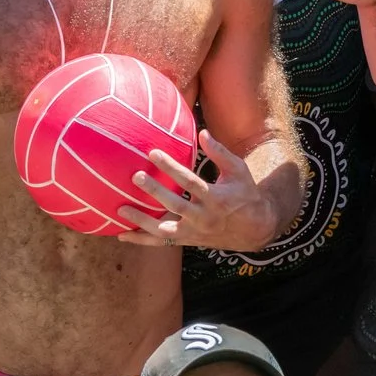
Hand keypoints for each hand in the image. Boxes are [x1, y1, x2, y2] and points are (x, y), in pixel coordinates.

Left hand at [116, 130, 282, 249]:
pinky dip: (141, 240)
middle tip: (135, 176)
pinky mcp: (188, 240)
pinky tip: (121, 236)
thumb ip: (220, 153)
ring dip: (142, 221)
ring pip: (164, 229)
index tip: (153, 153)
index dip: (171, 168)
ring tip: (120, 210)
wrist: (255, 229)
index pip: (190, 182)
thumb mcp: (239, 171)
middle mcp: (204, 217)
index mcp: (216, 198)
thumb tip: (201, 133)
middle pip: (175, 205)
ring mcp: (194, 232)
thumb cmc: (245, 194)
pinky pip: (162, 242)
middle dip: (154, 191)